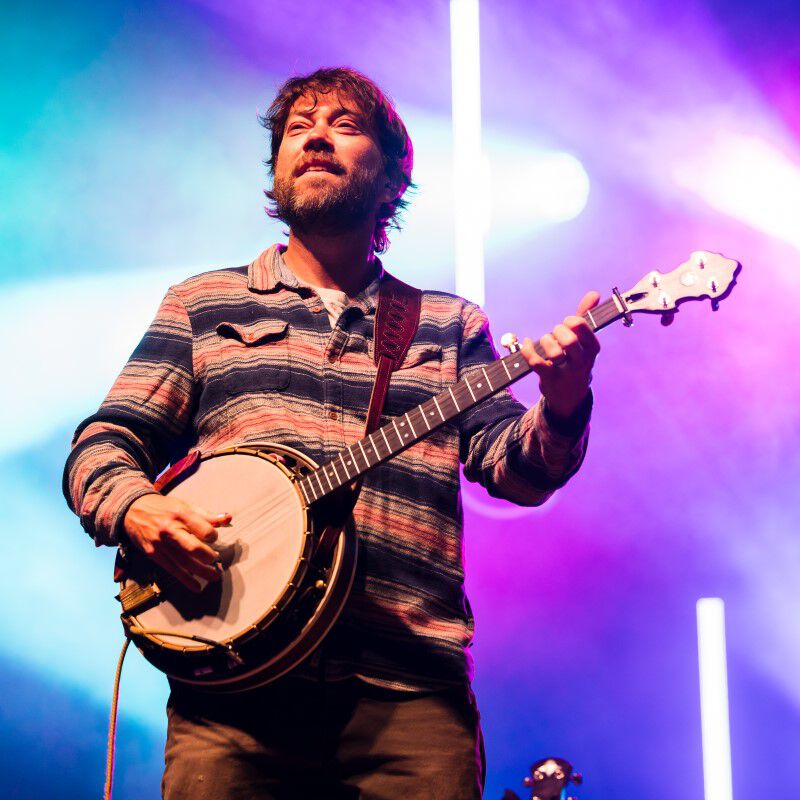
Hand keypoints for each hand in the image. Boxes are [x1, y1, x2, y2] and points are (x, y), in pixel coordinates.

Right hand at [123, 494, 231, 591]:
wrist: (133, 510)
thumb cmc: (164, 508)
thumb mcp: (185, 506)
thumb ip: (207, 515)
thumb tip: (228, 518)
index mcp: (181, 514)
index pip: (203, 529)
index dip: (213, 536)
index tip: (214, 538)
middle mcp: (170, 530)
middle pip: (193, 548)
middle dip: (208, 557)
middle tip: (216, 559)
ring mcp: (161, 544)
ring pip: (184, 562)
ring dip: (202, 572)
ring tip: (215, 576)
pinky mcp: (154, 555)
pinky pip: (172, 570)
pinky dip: (186, 580)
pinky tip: (197, 586)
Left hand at [521, 291, 601, 419]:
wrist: (571, 396)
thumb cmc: (576, 360)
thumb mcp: (584, 341)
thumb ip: (586, 316)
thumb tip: (594, 293)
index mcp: (593, 348)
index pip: (582, 327)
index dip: (571, 321)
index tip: (567, 324)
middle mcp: (582, 361)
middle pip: (570, 341)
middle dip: (558, 332)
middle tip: (555, 333)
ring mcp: (566, 372)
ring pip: (554, 353)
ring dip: (545, 342)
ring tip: (545, 341)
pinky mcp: (549, 379)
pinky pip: (536, 363)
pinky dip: (527, 350)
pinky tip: (527, 343)